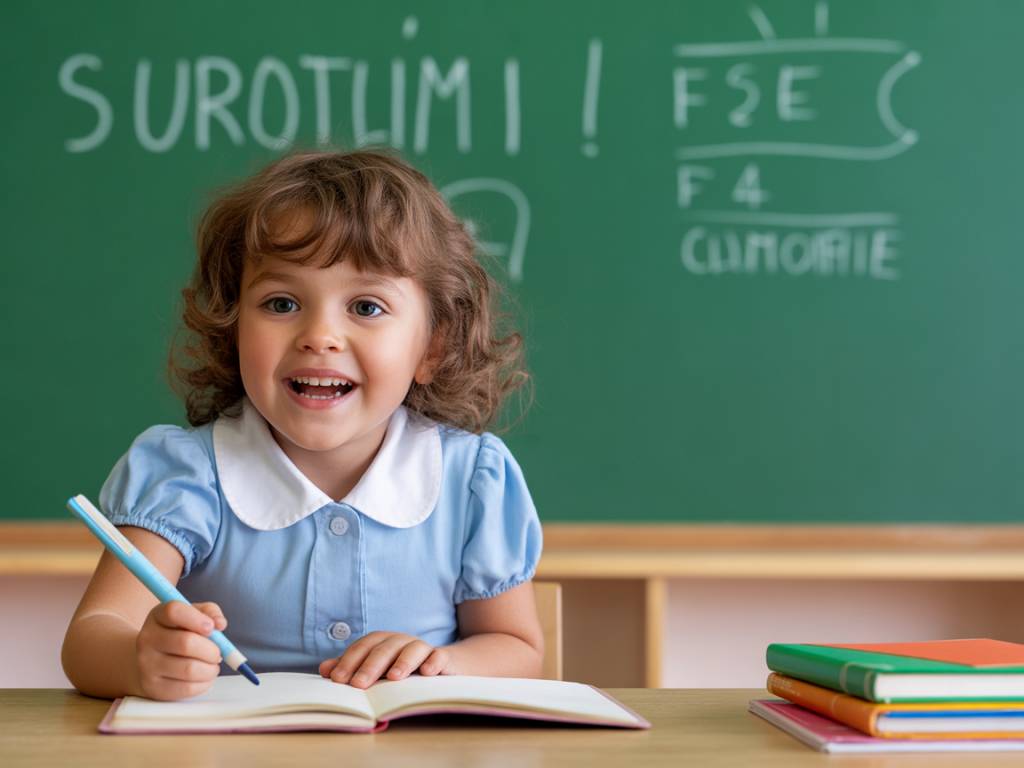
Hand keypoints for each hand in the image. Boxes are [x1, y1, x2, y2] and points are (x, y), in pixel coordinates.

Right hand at [135, 601, 225, 700]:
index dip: (197, 618)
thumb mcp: (192, 614)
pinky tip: (204, 676)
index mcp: (157, 616)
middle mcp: (147, 639)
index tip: (212, 627)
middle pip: (185, 643)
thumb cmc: (178, 633)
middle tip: (217, 652)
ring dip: (210, 668)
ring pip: (189, 669)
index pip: (174, 611)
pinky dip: (204, 683)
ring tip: (212, 664)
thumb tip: (220, 624)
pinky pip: (187, 688)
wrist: (151, 659)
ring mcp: (147, 665)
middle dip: (211, 649)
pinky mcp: (153, 687)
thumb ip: (209, 612)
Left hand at [319, 631, 450, 688]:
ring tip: (394, 677)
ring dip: (403, 661)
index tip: (337, 679)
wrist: (444, 667)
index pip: (364, 646)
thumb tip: (325, 669)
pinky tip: (427, 672)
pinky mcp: (444, 659)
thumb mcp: (378, 670)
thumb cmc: (404, 669)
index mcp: (384, 642)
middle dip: (371, 665)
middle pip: (385, 648)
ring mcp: (424, 649)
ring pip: (413, 648)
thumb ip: (352, 669)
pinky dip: (434, 662)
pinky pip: (440, 656)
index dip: (350, 661)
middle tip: (358, 684)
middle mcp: (402, 642)